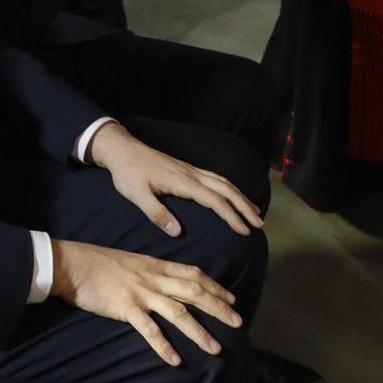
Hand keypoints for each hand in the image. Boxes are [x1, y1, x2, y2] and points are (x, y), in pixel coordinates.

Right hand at [49, 239, 241, 366]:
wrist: (72, 264)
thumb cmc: (98, 262)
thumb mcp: (131, 260)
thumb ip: (151, 270)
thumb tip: (166, 280)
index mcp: (156, 265)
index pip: (193, 274)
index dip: (215, 286)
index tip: (232, 298)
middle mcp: (153, 278)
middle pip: (194, 292)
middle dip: (218, 307)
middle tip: (238, 322)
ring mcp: (141, 294)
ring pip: (178, 312)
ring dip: (199, 331)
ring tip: (216, 348)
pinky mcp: (126, 308)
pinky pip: (149, 330)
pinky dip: (164, 346)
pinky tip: (175, 360)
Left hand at [88, 121, 262, 237]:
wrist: (123, 150)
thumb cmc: (128, 174)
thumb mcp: (137, 195)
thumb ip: (157, 213)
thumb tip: (177, 232)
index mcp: (182, 181)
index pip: (214, 200)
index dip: (231, 216)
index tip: (244, 230)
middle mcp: (191, 173)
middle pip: (226, 189)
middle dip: (244, 206)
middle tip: (260, 224)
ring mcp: (191, 169)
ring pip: (223, 181)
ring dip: (240, 196)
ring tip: (255, 212)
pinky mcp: (187, 168)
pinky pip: (215, 177)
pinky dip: (230, 188)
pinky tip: (233, 195)